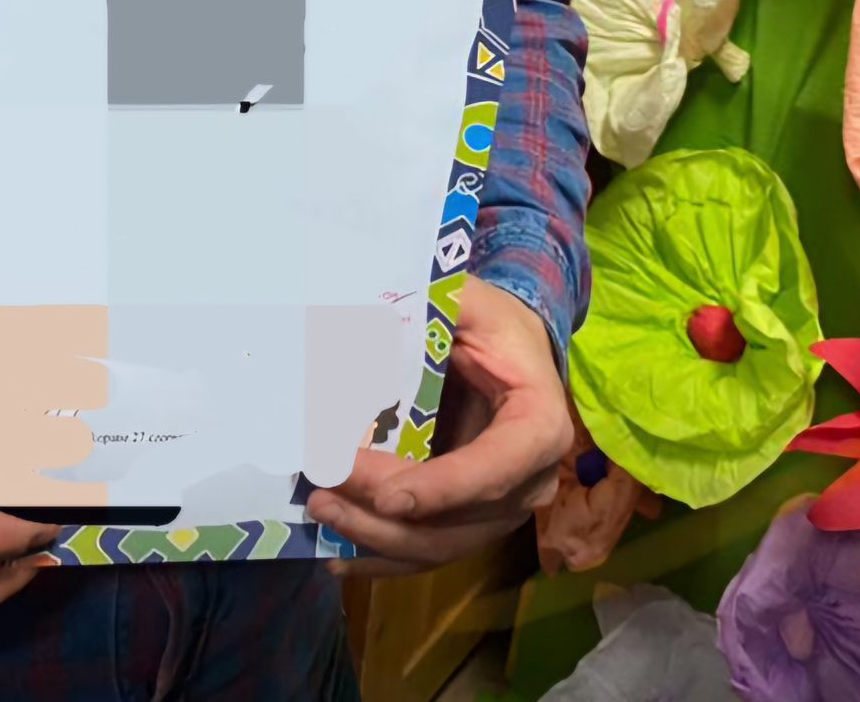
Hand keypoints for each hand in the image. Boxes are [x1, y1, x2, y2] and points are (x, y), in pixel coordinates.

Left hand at [308, 275, 570, 576]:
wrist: (517, 349)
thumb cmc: (495, 323)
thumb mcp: (470, 303)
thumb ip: (431, 312)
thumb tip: (363, 329)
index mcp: (538, 424)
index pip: (495, 468)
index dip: (443, 488)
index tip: (389, 497)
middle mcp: (528, 481)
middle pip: (457, 521)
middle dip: (385, 517)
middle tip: (324, 494)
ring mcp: (503, 509)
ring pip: (439, 545)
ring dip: (375, 538)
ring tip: (322, 513)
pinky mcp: (475, 520)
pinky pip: (432, 550)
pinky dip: (385, 556)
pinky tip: (340, 555)